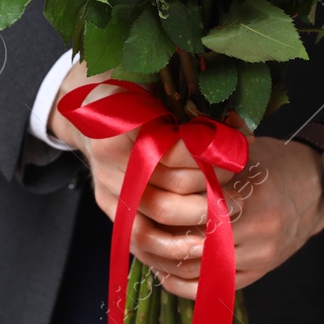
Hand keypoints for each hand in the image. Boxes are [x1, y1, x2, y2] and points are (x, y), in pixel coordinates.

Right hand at [47, 63, 237, 269]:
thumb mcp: (152, 74)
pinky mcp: (108, 205)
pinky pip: (137, 238)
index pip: (168, 153)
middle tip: (237, 189)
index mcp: (114, 123)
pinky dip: (169, 249)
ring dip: (194, 224)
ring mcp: (105, 187)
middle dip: (207, 193)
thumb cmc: (128, 79)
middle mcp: (105, 161)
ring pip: (152, 221)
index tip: (234, 154)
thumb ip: (184, 94)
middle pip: (164, 192)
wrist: (86, 99)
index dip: (205, 157)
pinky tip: (200, 249)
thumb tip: (231, 120)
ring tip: (225, 220)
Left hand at [129, 135, 323, 300]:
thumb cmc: (276, 164)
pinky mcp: (258, 274)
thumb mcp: (247, 149)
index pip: (199, 209)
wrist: (317, 190)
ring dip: (167, 263)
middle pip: (195, 243)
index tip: (144, 198)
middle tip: (134, 225)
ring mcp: (259, 256)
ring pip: (201, 270)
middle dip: (161, 237)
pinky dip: (183, 284)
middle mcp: (259, 230)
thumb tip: (166, 144)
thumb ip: (210, 152)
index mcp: (254, 195)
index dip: (167, 206)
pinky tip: (163, 271)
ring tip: (143, 246)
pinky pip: (213, 288)